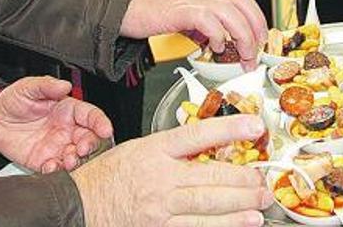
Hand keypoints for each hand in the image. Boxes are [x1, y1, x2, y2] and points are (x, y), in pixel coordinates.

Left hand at [0, 77, 112, 173]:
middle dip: (90, 145)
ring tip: (68, 161)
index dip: (101, 122)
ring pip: (76, 156)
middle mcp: (67, 129)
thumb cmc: (14, 100)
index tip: (105, 130)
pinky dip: (57, 171)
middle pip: (89, 139)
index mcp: (68, 110)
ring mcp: (58, 146)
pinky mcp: (45, 161)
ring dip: (76, 161)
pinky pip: (56, 169)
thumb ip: (47, 85)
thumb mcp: (28, 87)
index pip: (91, 116)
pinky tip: (50, 166)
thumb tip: (64, 85)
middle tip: (82, 148)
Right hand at [72, 115, 272, 226]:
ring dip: (239, 206)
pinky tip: (238, 224)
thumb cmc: (107, 176)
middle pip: (210, 176)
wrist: (79, 205)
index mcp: (154, 150)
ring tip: (260, 204)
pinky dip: (219, 226)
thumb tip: (210, 148)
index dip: (229, 129)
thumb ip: (172, 150)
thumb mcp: (137, 149)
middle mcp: (159, 177)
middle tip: (263, 180)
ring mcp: (159, 207)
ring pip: (207, 205)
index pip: (197, 135)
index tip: (254, 126)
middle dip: (243, 179)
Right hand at [120, 0, 266, 69]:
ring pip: (231, 12)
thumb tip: (217, 42)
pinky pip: (208, 20)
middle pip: (243, 4)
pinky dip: (218, 35)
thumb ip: (201, 25)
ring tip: (243, 57)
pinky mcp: (180, 9)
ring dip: (243, 37)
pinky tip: (216, 47)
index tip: (259, 38)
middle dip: (255, 30)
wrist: (122, 4)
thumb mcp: (182, 14)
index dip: (256, 17)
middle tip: (255, 53)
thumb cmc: (148, 9)